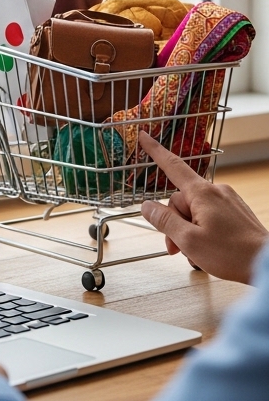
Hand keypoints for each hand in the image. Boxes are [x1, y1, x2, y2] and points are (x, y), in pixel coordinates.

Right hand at [138, 132, 268, 283]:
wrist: (268, 264)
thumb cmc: (231, 253)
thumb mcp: (188, 239)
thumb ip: (164, 220)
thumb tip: (146, 206)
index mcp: (203, 193)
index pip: (173, 166)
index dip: (155, 151)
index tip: (144, 136)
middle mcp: (217, 191)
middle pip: (180, 200)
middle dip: (173, 222)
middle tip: (176, 247)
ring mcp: (227, 201)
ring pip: (193, 209)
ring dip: (187, 229)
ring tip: (194, 251)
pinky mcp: (234, 211)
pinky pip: (208, 214)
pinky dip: (201, 229)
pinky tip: (207, 246)